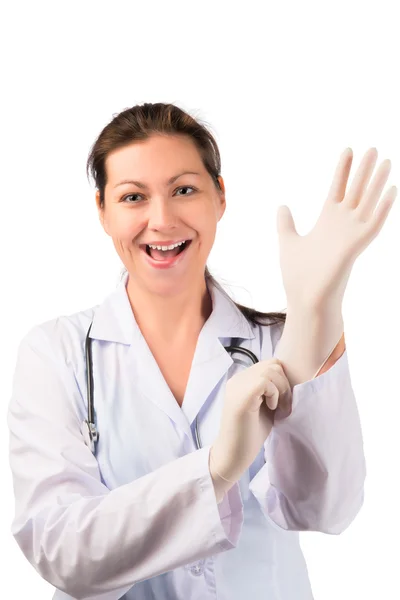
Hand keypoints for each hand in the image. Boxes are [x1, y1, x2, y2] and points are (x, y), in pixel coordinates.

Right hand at [209, 358, 291, 485]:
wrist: (234, 454)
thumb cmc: (250, 434)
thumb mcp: (264, 406)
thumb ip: (271, 389)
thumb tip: (290, 377)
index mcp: (242, 380)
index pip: (269, 364)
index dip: (282, 379)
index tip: (283, 400)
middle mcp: (237, 379)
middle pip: (273, 364)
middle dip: (284, 383)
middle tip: (283, 405)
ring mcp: (238, 386)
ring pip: (271, 370)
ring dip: (281, 389)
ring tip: (278, 408)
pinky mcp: (242, 396)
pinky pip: (265, 382)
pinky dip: (274, 394)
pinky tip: (271, 408)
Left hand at [276, 148, 396, 309]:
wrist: (305, 299)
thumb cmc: (298, 275)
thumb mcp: (288, 242)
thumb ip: (286, 224)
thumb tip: (282, 207)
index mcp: (327, 222)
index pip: (338, 189)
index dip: (343, 171)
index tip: (348, 150)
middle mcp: (342, 225)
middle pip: (356, 191)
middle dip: (364, 170)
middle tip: (373, 149)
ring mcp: (351, 235)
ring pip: (368, 202)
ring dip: (378, 183)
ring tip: (386, 161)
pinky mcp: (356, 247)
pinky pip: (374, 224)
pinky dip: (383, 208)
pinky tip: (391, 191)